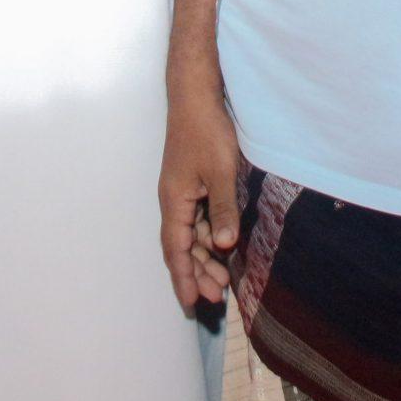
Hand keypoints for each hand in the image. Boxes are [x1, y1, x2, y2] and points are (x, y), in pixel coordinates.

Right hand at [158, 81, 241, 308]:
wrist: (196, 97)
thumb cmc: (206, 131)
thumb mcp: (221, 172)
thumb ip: (223, 209)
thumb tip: (224, 245)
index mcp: (175, 201)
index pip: (176, 248)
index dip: (183, 277)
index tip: (190, 303)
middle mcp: (175, 201)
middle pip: (183, 246)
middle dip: (197, 272)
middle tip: (216, 296)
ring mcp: (184, 192)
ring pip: (192, 234)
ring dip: (205, 256)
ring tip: (222, 279)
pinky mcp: (195, 183)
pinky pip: (200, 219)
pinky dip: (210, 235)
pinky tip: (224, 246)